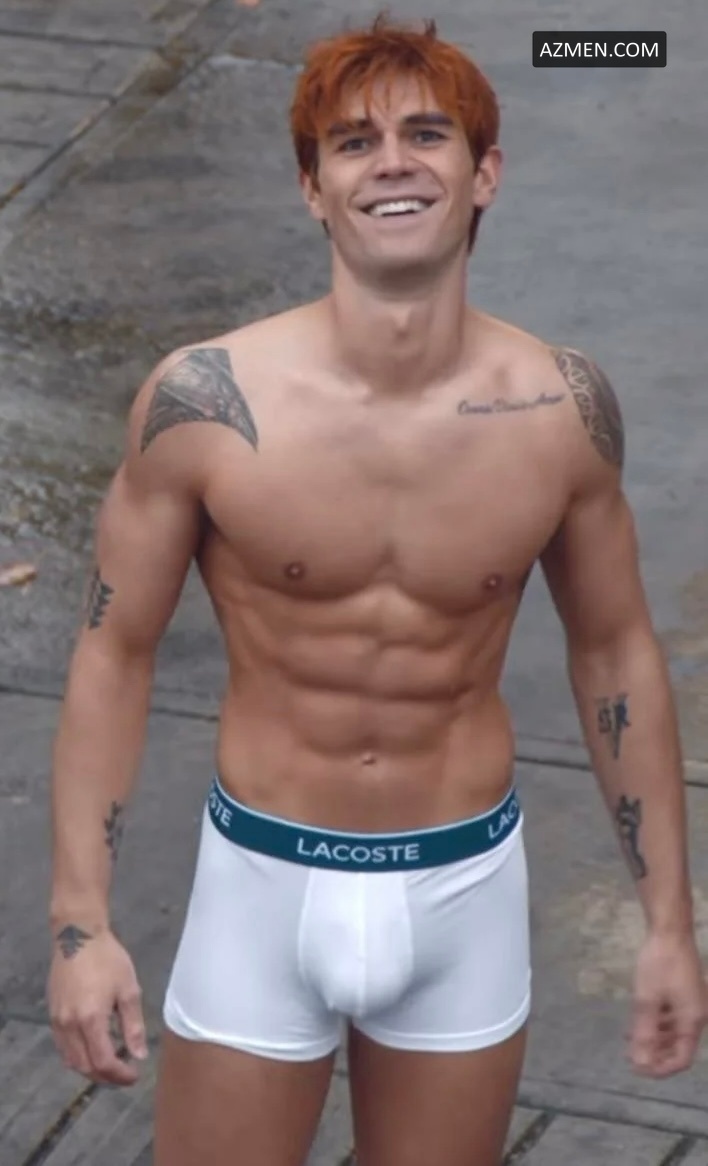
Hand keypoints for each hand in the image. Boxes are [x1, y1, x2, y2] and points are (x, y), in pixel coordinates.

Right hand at [48, 926, 147, 1085]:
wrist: (78, 935)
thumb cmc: (108, 959)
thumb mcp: (128, 990)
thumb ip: (134, 1026)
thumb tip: (139, 1055)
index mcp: (91, 1019)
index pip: (103, 1062)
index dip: (120, 1075)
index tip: (134, 1076)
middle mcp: (69, 1025)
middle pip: (85, 1067)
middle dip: (106, 1077)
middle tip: (125, 1075)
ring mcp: (57, 1021)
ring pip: (71, 1060)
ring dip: (91, 1069)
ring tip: (111, 1065)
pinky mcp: (52, 1015)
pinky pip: (63, 1047)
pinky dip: (78, 1057)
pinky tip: (93, 1050)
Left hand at [628, 931, 706, 1076]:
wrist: (670, 930)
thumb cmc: (659, 964)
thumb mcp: (647, 1000)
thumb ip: (644, 1033)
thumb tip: (640, 1063)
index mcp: (692, 1021)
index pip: (682, 1059)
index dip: (661, 1069)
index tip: (638, 1069)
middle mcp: (696, 1016)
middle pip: (679, 1047)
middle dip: (655, 1054)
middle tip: (630, 1056)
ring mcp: (691, 1004)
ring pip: (674, 1032)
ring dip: (654, 1039)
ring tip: (630, 1041)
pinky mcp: (684, 993)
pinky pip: (672, 1017)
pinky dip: (657, 1023)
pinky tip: (638, 1022)